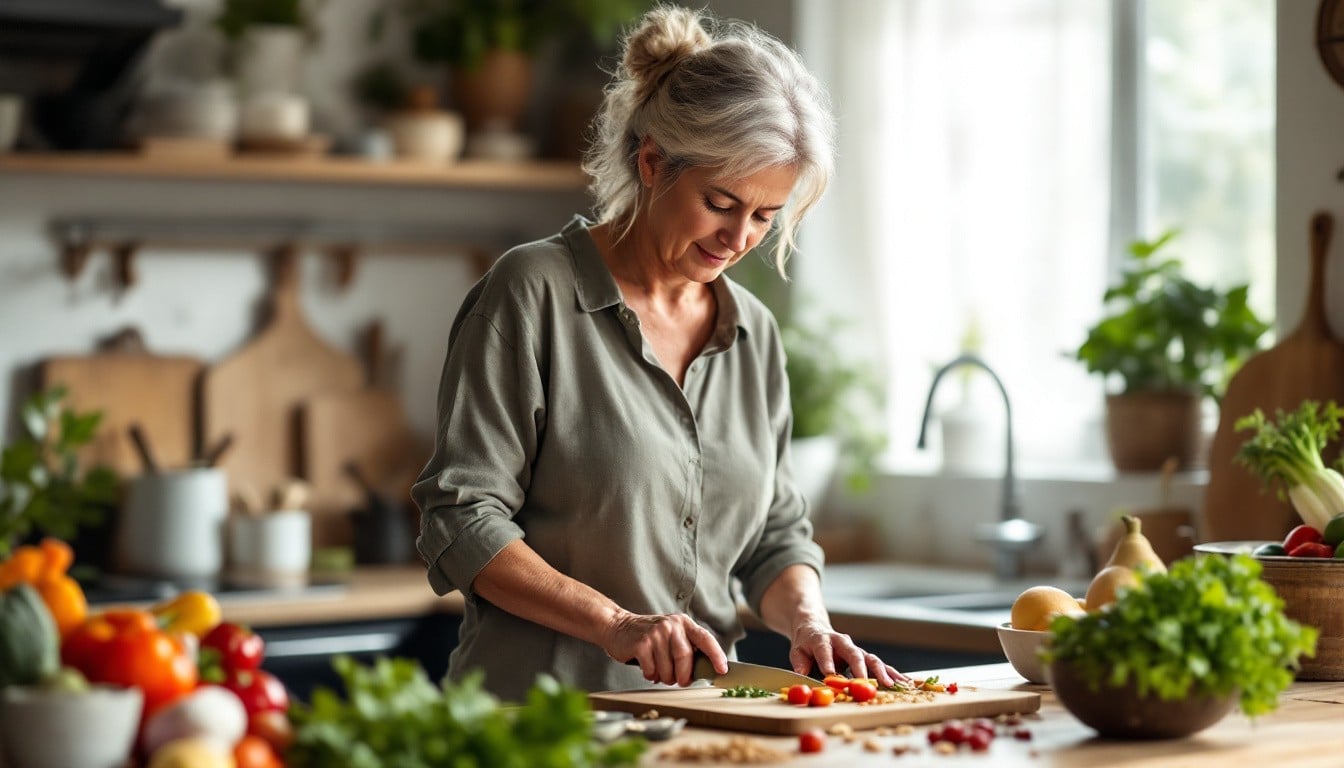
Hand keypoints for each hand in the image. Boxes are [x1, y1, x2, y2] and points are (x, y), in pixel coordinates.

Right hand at [604, 611, 727, 686]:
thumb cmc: (649, 637)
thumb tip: (706, 671)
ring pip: (668, 669)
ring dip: (664, 677)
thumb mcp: (671, 635)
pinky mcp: (641, 644)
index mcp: (683, 623)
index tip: (722, 670)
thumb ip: (687, 648)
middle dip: (684, 675)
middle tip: (680, 681)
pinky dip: (650, 675)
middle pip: (686, 658)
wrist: (618, 626)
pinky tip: (646, 667)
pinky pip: (652, 671)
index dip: (716, 655)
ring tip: (659, 670)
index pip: (705, 638)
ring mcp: (655, 633)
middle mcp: (671, 625)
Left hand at [788, 621, 909, 687]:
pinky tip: (904, 681)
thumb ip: (799, 663)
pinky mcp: (864, 657)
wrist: (815, 627)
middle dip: (861, 668)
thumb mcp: (797, 651)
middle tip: (865, 682)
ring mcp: (855, 649)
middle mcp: (842, 642)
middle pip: (853, 652)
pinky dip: (892, 673)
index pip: (824, 649)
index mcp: (822, 639)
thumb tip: (802, 676)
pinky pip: (880, 665)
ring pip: (871, 658)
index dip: (827, 660)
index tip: (830, 674)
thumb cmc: (806, 644)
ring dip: (882, 671)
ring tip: (891, 684)